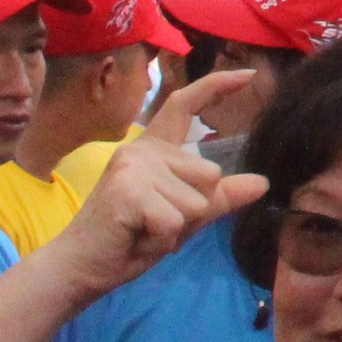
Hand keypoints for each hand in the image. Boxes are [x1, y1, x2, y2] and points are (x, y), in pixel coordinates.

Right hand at [49, 71, 267, 298]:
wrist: (79, 268)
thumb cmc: (129, 241)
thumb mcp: (182, 217)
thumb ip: (218, 197)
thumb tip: (262, 183)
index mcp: (155, 150)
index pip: (186, 105)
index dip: (218, 86)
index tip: (249, 74)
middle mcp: (144, 150)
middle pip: (211, 177)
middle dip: (193, 213)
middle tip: (154, 224)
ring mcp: (135, 166)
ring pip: (197, 203)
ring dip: (177, 230)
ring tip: (144, 231)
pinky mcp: (129, 189)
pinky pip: (176, 222)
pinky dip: (163, 241)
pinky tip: (137, 238)